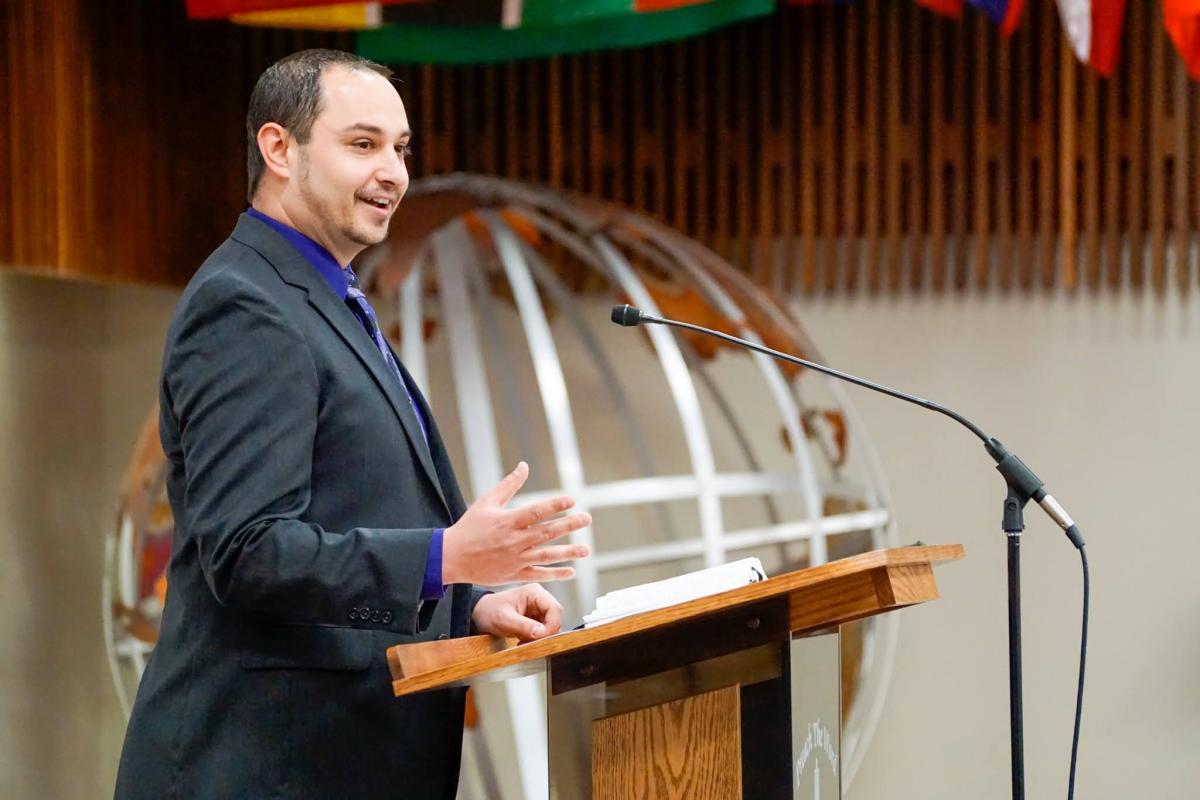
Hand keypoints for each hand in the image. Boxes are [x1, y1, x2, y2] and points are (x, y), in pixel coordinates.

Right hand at [442, 462, 590, 586]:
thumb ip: (509, 485)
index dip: (554, 505)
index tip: (571, 500)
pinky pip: (539, 574)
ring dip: (568, 552)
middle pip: (546, 532)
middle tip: (586, 519)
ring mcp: (515, 559)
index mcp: (507, 521)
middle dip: (569, 525)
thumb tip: (524, 466)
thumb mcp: (486, 502)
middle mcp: (514, 541)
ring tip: (586, 549)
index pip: (536, 512)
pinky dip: (555, 574)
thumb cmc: (469, 527)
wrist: (451, 557)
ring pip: (547, 555)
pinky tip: (571, 571)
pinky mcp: (514, 574)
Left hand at [471, 584, 563, 640]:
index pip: (555, 609)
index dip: (552, 625)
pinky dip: (536, 638)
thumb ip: (523, 626)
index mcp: (534, 592)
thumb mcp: (503, 620)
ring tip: (524, 641)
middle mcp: (539, 599)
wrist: (479, 615)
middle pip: (555, 618)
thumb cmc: (488, 612)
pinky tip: (523, 641)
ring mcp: (538, 609)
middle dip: (545, 633)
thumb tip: (541, 633)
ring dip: (540, 637)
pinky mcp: (535, 618)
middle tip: (530, 642)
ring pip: (551, 626)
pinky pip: (543, 630)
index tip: (541, 638)